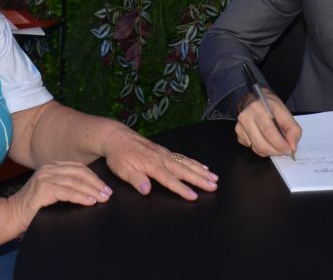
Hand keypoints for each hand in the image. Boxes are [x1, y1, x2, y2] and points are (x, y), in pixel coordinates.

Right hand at [7, 161, 113, 232]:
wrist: (11, 216)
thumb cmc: (33, 208)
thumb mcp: (52, 192)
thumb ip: (66, 187)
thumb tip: (92, 191)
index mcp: (52, 167)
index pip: (79, 168)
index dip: (94, 177)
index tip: (106, 187)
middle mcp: (48, 169)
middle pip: (79, 172)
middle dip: (96, 183)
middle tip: (108, 193)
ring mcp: (45, 177)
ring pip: (75, 182)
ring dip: (91, 190)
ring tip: (102, 198)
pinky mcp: (42, 189)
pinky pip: (67, 192)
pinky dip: (81, 196)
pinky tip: (90, 201)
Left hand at [100, 124, 218, 200]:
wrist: (117, 136)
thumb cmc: (119, 155)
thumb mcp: (121, 169)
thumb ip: (135, 179)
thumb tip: (146, 190)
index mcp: (152, 164)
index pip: (169, 179)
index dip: (182, 188)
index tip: (194, 196)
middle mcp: (162, 158)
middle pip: (184, 170)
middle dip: (200, 179)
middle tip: (214, 186)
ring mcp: (165, 154)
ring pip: (187, 163)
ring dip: (202, 171)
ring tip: (215, 178)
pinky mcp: (166, 151)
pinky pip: (184, 157)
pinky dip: (196, 163)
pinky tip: (204, 167)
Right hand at [235, 91, 300, 157]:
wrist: (253, 100)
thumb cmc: (270, 106)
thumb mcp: (285, 112)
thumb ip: (293, 129)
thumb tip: (292, 146)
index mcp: (258, 108)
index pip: (269, 131)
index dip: (280, 144)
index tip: (290, 149)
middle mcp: (246, 117)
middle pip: (262, 144)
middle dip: (276, 151)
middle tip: (285, 151)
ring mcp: (240, 127)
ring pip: (257, 149)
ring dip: (270, 152)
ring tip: (277, 147)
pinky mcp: (239, 134)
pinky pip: (252, 148)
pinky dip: (262, 150)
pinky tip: (267, 142)